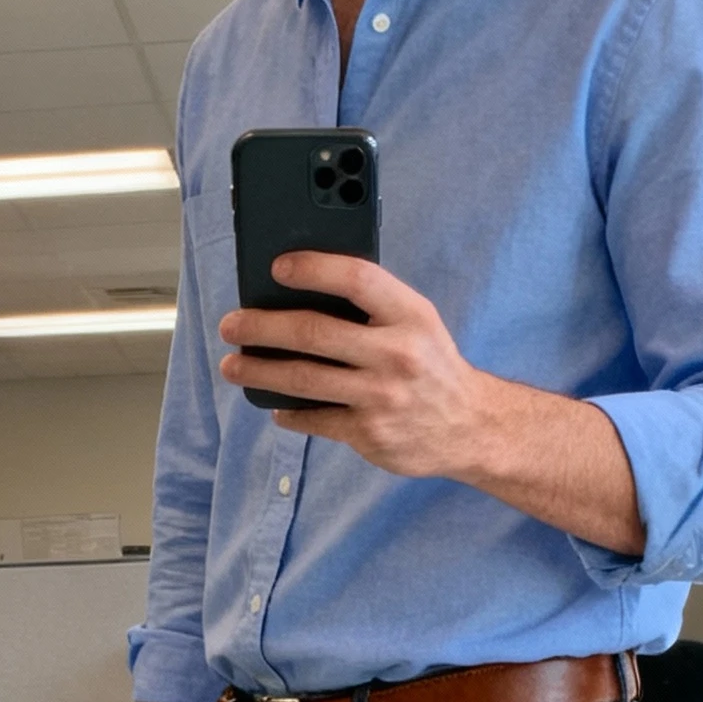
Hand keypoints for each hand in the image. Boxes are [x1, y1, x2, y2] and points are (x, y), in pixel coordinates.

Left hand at [219, 254, 486, 477]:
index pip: (356, 279)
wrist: (470, 427)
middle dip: (262, 327)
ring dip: (259, 372)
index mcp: (409, 315)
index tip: (277, 267)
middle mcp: (396, 354)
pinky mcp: (369, 433)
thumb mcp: (416, 323)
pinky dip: (289, 412)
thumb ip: (373, 305)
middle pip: (313, 332)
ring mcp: (381, 396)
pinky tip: (275, 407)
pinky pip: (315, 419)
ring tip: (233, 366)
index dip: (313, 269)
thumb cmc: (432, 365)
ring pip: (304, 379)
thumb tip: (304, 289)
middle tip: (232, 325)